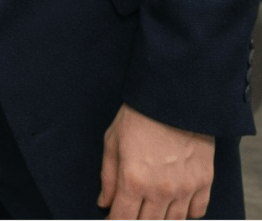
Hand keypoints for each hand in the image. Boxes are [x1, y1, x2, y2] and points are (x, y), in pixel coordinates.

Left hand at [98, 103, 213, 218]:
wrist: (172, 99)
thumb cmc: (137, 116)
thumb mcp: (112, 141)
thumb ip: (108, 176)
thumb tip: (104, 203)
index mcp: (133, 179)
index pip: (123, 218)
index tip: (112, 219)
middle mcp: (160, 190)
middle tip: (131, 211)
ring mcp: (184, 189)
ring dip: (159, 218)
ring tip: (150, 208)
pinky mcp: (203, 183)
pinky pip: (196, 213)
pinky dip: (185, 213)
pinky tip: (174, 204)